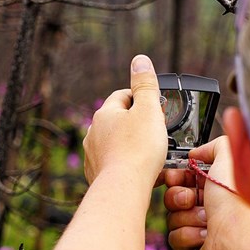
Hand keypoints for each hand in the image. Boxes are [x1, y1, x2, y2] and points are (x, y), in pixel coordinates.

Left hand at [83, 55, 167, 191]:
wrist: (123, 189)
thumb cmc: (138, 150)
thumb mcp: (148, 110)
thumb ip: (145, 84)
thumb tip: (140, 60)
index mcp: (105, 113)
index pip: (123, 96)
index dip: (141, 98)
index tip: (156, 107)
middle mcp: (94, 132)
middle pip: (118, 120)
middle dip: (136, 123)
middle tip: (156, 131)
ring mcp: (93, 154)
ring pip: (115, 142)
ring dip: (131, 144)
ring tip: (150, 153)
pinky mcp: (96, 174)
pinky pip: (114, 163)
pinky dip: (126, 164)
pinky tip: (140, 171)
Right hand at [163, 136, 249, 249]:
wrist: (241, 239)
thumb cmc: (238, 202)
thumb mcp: (229, 157)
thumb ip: (213, 145)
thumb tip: (196, 153)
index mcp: (214, 187)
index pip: (182, 178)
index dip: (175, 177)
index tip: (174, 177)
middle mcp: (208, 206)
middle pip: (173, 196)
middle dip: (177, 196)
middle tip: (190, 198)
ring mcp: (201, 227)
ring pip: (172, 217)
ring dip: (186, 217)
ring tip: (206, 220)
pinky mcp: (195, 247)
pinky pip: (174, 237)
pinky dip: (187, 235)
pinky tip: (205, 235)